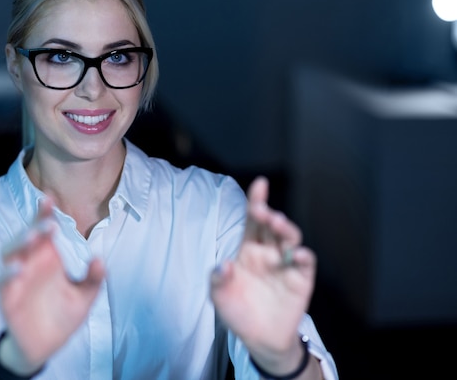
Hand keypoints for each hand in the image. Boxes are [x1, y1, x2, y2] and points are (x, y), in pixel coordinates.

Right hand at [0, 197, 104, 370]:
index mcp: (48, 257)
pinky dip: (9, 275)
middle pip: (27, 237)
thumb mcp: (84, 297)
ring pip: (10, 255)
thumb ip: (93, 279)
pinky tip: (19, 270)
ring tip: (33, 238)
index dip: (45, 213)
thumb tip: (100, 259)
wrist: (45, 346)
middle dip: (35, 226)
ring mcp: (17, 279)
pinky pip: (4, 283)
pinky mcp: (8, 298)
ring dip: (20, 244)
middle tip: (48, 223)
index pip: (44, 229)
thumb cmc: (63, 315)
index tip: (50, 198)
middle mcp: (31, 263)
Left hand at [210, 176, 315, 363]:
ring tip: (278, 222)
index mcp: (248, 249)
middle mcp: (268, 252)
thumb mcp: (219, 295)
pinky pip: (305, 264)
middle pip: (271, 226)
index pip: (252, 221)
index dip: (256, 201)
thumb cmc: (237, 310)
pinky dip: (304, 257)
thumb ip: (218, 280)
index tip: (260, 184)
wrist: (259, 338)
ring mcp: (285, 264)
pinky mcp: (300, 280)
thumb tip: (223, 265)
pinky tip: (298, 254)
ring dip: (285, 229)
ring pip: (290, 238)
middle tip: (261, 210)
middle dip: (268, 213)